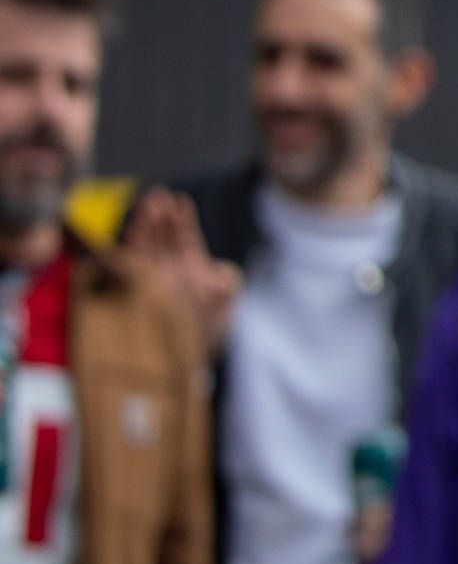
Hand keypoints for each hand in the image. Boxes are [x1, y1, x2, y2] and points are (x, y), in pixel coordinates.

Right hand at [118, 190, 240, 354]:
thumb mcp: (222, 308)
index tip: (180, 201)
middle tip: (157, 196)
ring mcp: (150, 285)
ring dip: (145, 229)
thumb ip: (225, 285)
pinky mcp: (133, 297)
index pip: (186, 241)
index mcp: (191, 273)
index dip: (183, 222)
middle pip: (164, 240)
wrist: (180, 367)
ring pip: (146, 251)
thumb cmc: (203, 336)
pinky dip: (126, 254)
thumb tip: (222, 272)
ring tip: (145, 208)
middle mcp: (168, 275)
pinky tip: (125, 237)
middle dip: (161, 219)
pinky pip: (128, 272)